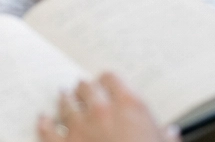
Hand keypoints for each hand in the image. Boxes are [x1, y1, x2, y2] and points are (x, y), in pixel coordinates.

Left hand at [37, 74, 178, 141]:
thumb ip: (166, 137)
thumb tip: (171, 133)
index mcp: (130, 106)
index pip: (111, 79)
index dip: (107, 82)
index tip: (105, 85)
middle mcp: (102, 110)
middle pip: (86, 87)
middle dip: (84, 89)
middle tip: (82, 90)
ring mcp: (79, 127)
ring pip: (65, 103)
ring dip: (65, 100)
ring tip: (63, 97)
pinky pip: (47, 129)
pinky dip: (44, 122)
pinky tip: (43, 119)